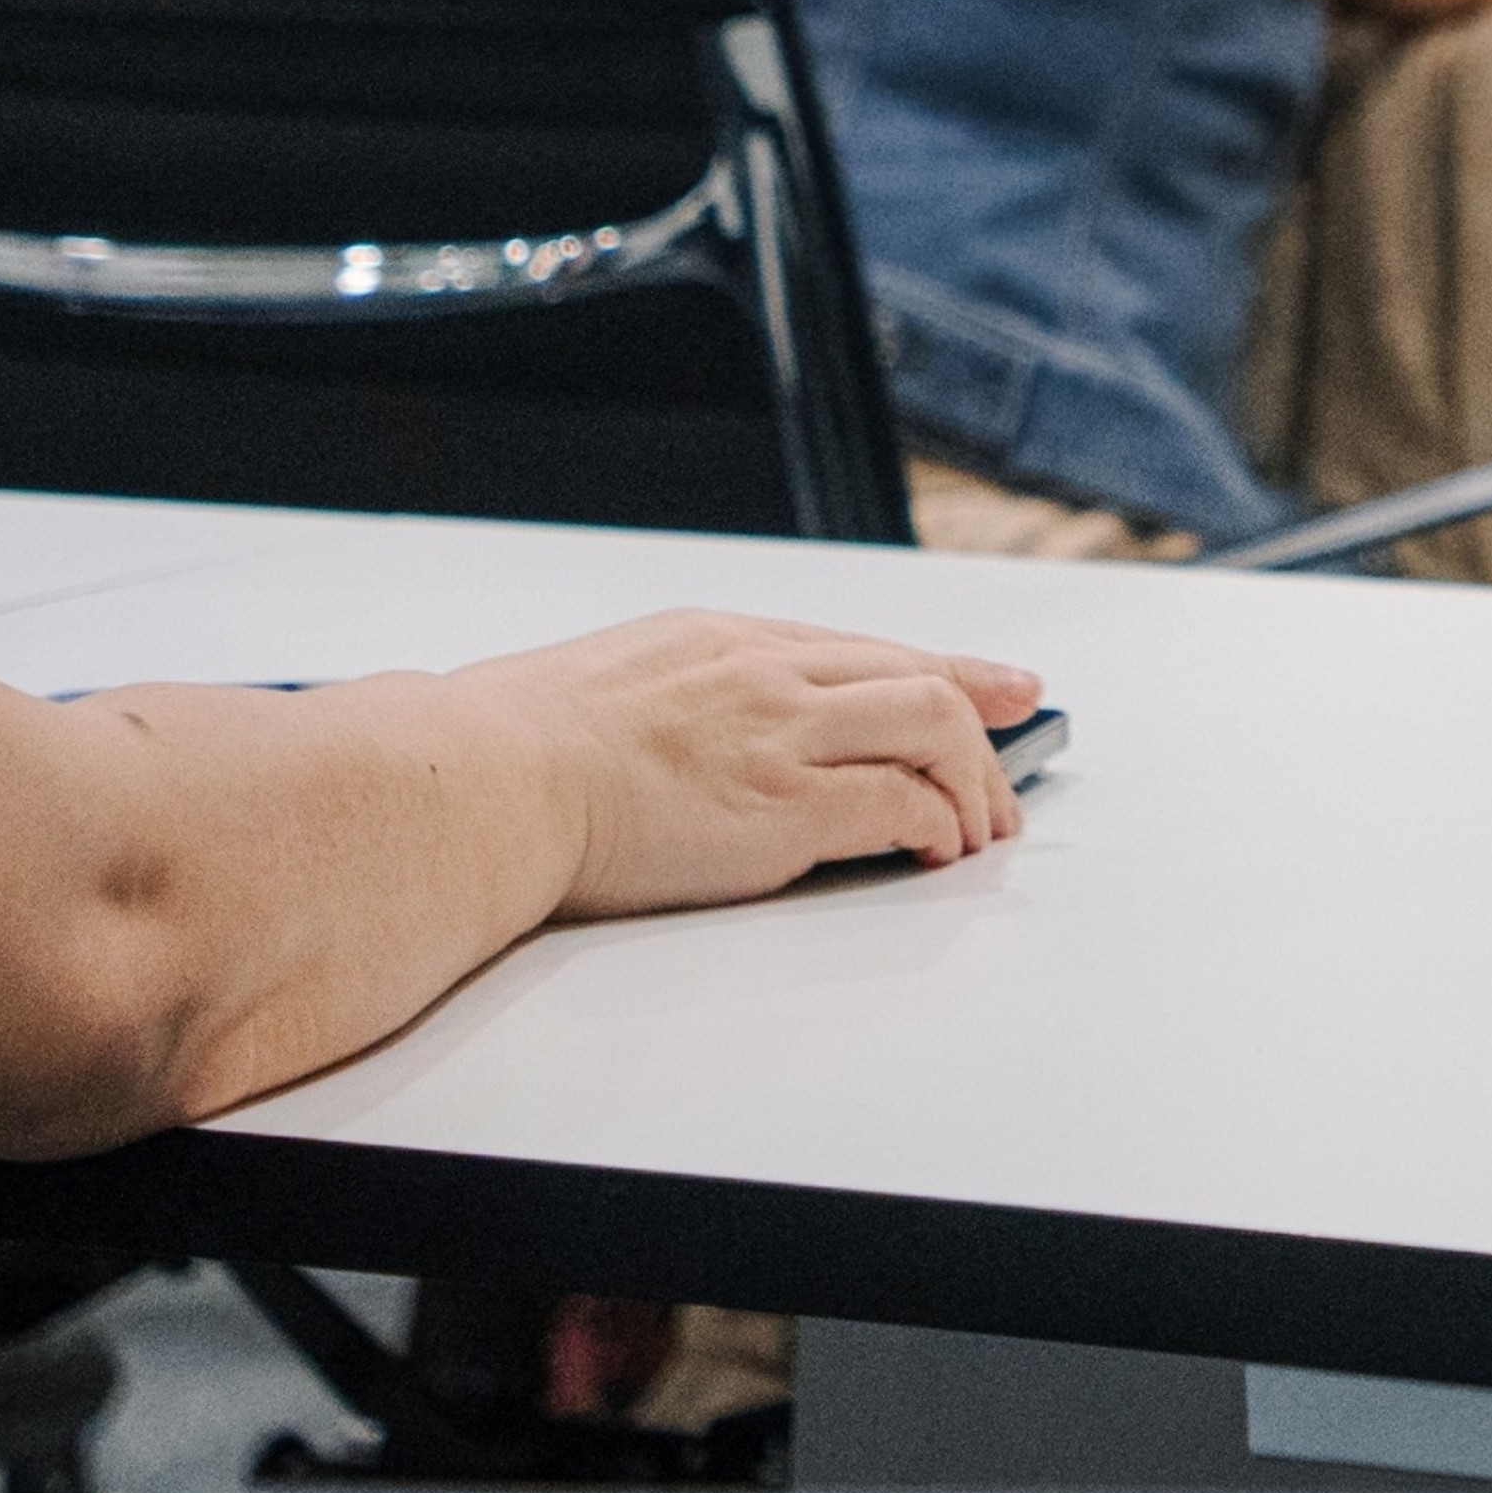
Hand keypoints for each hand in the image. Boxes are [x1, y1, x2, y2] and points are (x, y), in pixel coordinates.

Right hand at [450, 613, 1047, 917]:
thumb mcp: (615, 683)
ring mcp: (780, 738)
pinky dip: (935, 827)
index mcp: (726, 641)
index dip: (953, 671)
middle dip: (986, 727)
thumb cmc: (515, 749)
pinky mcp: (781, 811)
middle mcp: (768, 676)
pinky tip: (936, 851)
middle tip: (1009, 777)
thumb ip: (683, 697)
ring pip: (932, 729)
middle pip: (922, 681)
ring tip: (980, 831)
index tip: (1005, 686)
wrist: (482, 783)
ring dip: (973, 786)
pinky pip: (897, 806)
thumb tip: (703, 732)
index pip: (869, 650)